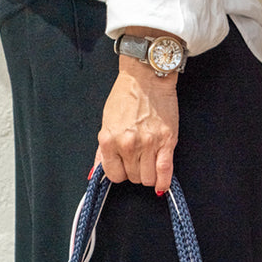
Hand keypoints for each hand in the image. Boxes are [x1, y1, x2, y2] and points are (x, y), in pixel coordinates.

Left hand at [95, 55, 179, 194]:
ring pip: (147, 179)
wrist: (146, 77)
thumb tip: (95, 173)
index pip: (114, 175)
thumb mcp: (107, 123)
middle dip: (135, 171)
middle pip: (132, 178)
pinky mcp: (166, 142)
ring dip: (149, 175)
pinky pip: (164, 172)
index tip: (124, 167)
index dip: (120, 173)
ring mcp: (147, 144)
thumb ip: (102, 151)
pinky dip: (163, 182)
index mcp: (109, 140)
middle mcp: (127, 144)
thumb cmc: (126, 96)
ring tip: (149, 163)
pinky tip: (161, 184)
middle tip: (138, 158)